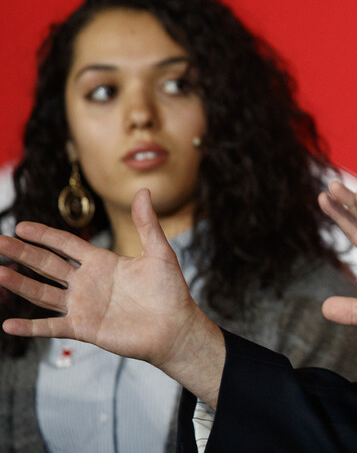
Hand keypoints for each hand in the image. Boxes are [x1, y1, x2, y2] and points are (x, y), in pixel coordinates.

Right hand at [0, 189, 224, 405]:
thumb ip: (147, 223)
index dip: (44, 235)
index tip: (21, 226)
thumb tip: (143, 190)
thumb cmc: (170, 290)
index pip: (66, 244)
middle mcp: (87, 282)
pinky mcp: (84, 328)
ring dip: (20, 284)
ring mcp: (83, 306)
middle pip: (47, 265)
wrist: (176, 327)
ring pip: (43, 293)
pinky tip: (8, 325)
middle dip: (23, 253)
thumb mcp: (159, 252)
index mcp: (102, 262)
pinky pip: (51, 327)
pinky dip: (30, 328)